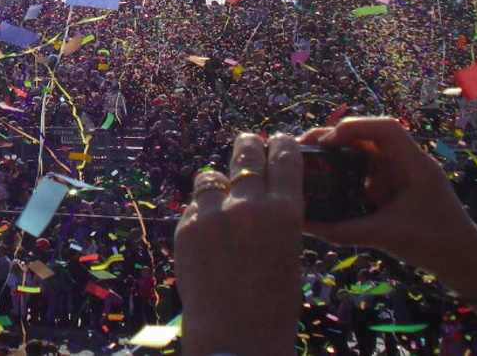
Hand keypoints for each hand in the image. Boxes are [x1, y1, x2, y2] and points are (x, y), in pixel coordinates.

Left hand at [175, 133, 302, 355]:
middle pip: (246, 153)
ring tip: (221, 191)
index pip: (284, 157)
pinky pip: (195, 206)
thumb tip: (264, 194)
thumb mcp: (289, 251)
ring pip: (211, 175)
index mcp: (284, 211)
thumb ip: (276, 218)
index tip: (278, 140)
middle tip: (248, 143)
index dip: (281, 143)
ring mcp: (214, 214)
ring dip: (219, 181)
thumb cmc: (272, 302)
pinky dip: (202, 212)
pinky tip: (208, 233)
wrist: (236, 335)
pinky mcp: (187, 227)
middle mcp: (249, 205)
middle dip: (248, 145)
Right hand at [299, 117, 476, 278]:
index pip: (385, 128)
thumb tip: (304, 226)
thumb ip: (344, 231)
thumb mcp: (386, 236)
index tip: (326, 143)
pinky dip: (343, 172)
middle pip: (368, 135)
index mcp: (416, 164)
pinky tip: (324, 180)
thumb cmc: (436, 245)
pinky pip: (365, 171)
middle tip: (303, 148)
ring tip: (307, 161)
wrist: (467, 263)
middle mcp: (407, 162)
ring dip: (336, 153)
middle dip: (335, 137)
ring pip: (364, 152)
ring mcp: (401, 174)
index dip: (353, 127)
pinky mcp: (394, 188)